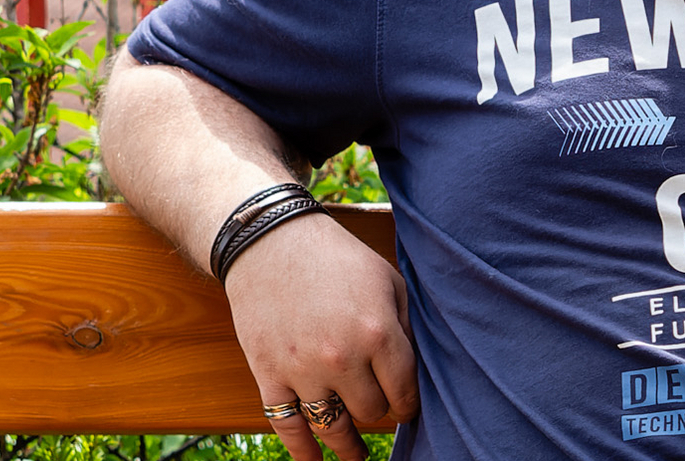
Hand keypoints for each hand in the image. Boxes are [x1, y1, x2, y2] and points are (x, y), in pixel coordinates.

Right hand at [227, 215, 416, 460]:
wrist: (269, 243)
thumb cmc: (336, 259)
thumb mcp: (387, 281)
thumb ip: (404, 326)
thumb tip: (415, 369)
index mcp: (379, 332)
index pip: (405, 391)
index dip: (409, 404)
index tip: (407, 407)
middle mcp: (343, 358)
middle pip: (371, 411)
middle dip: (377, 411)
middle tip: (377, 408)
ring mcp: (303, 370)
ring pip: (333, 427)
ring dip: (348, 445)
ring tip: (357, 455)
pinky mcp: (269, 376)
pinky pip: (288, 427)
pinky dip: (303, 451)